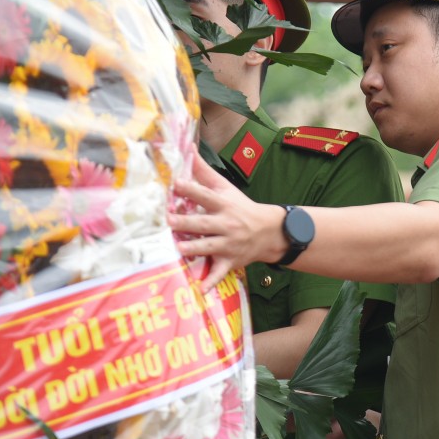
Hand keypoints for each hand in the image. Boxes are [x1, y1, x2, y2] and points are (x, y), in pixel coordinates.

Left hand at [169, 154, 285, 289]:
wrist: (269, 231)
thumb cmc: (240, 207)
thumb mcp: (226, 187)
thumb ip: (204, 171)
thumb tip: (188, 147)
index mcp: (223, 205)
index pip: (205, 195)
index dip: (191, 189)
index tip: (176, 184)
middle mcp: (226, 224)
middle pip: (204, 223)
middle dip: (187, 222)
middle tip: (169, 221)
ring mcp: (228, 244)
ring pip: (210, 247)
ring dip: (195, 249)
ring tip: (179, 249)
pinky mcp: (230, 261)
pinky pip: (220, 273)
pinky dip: (211, 282)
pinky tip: (200, 290)